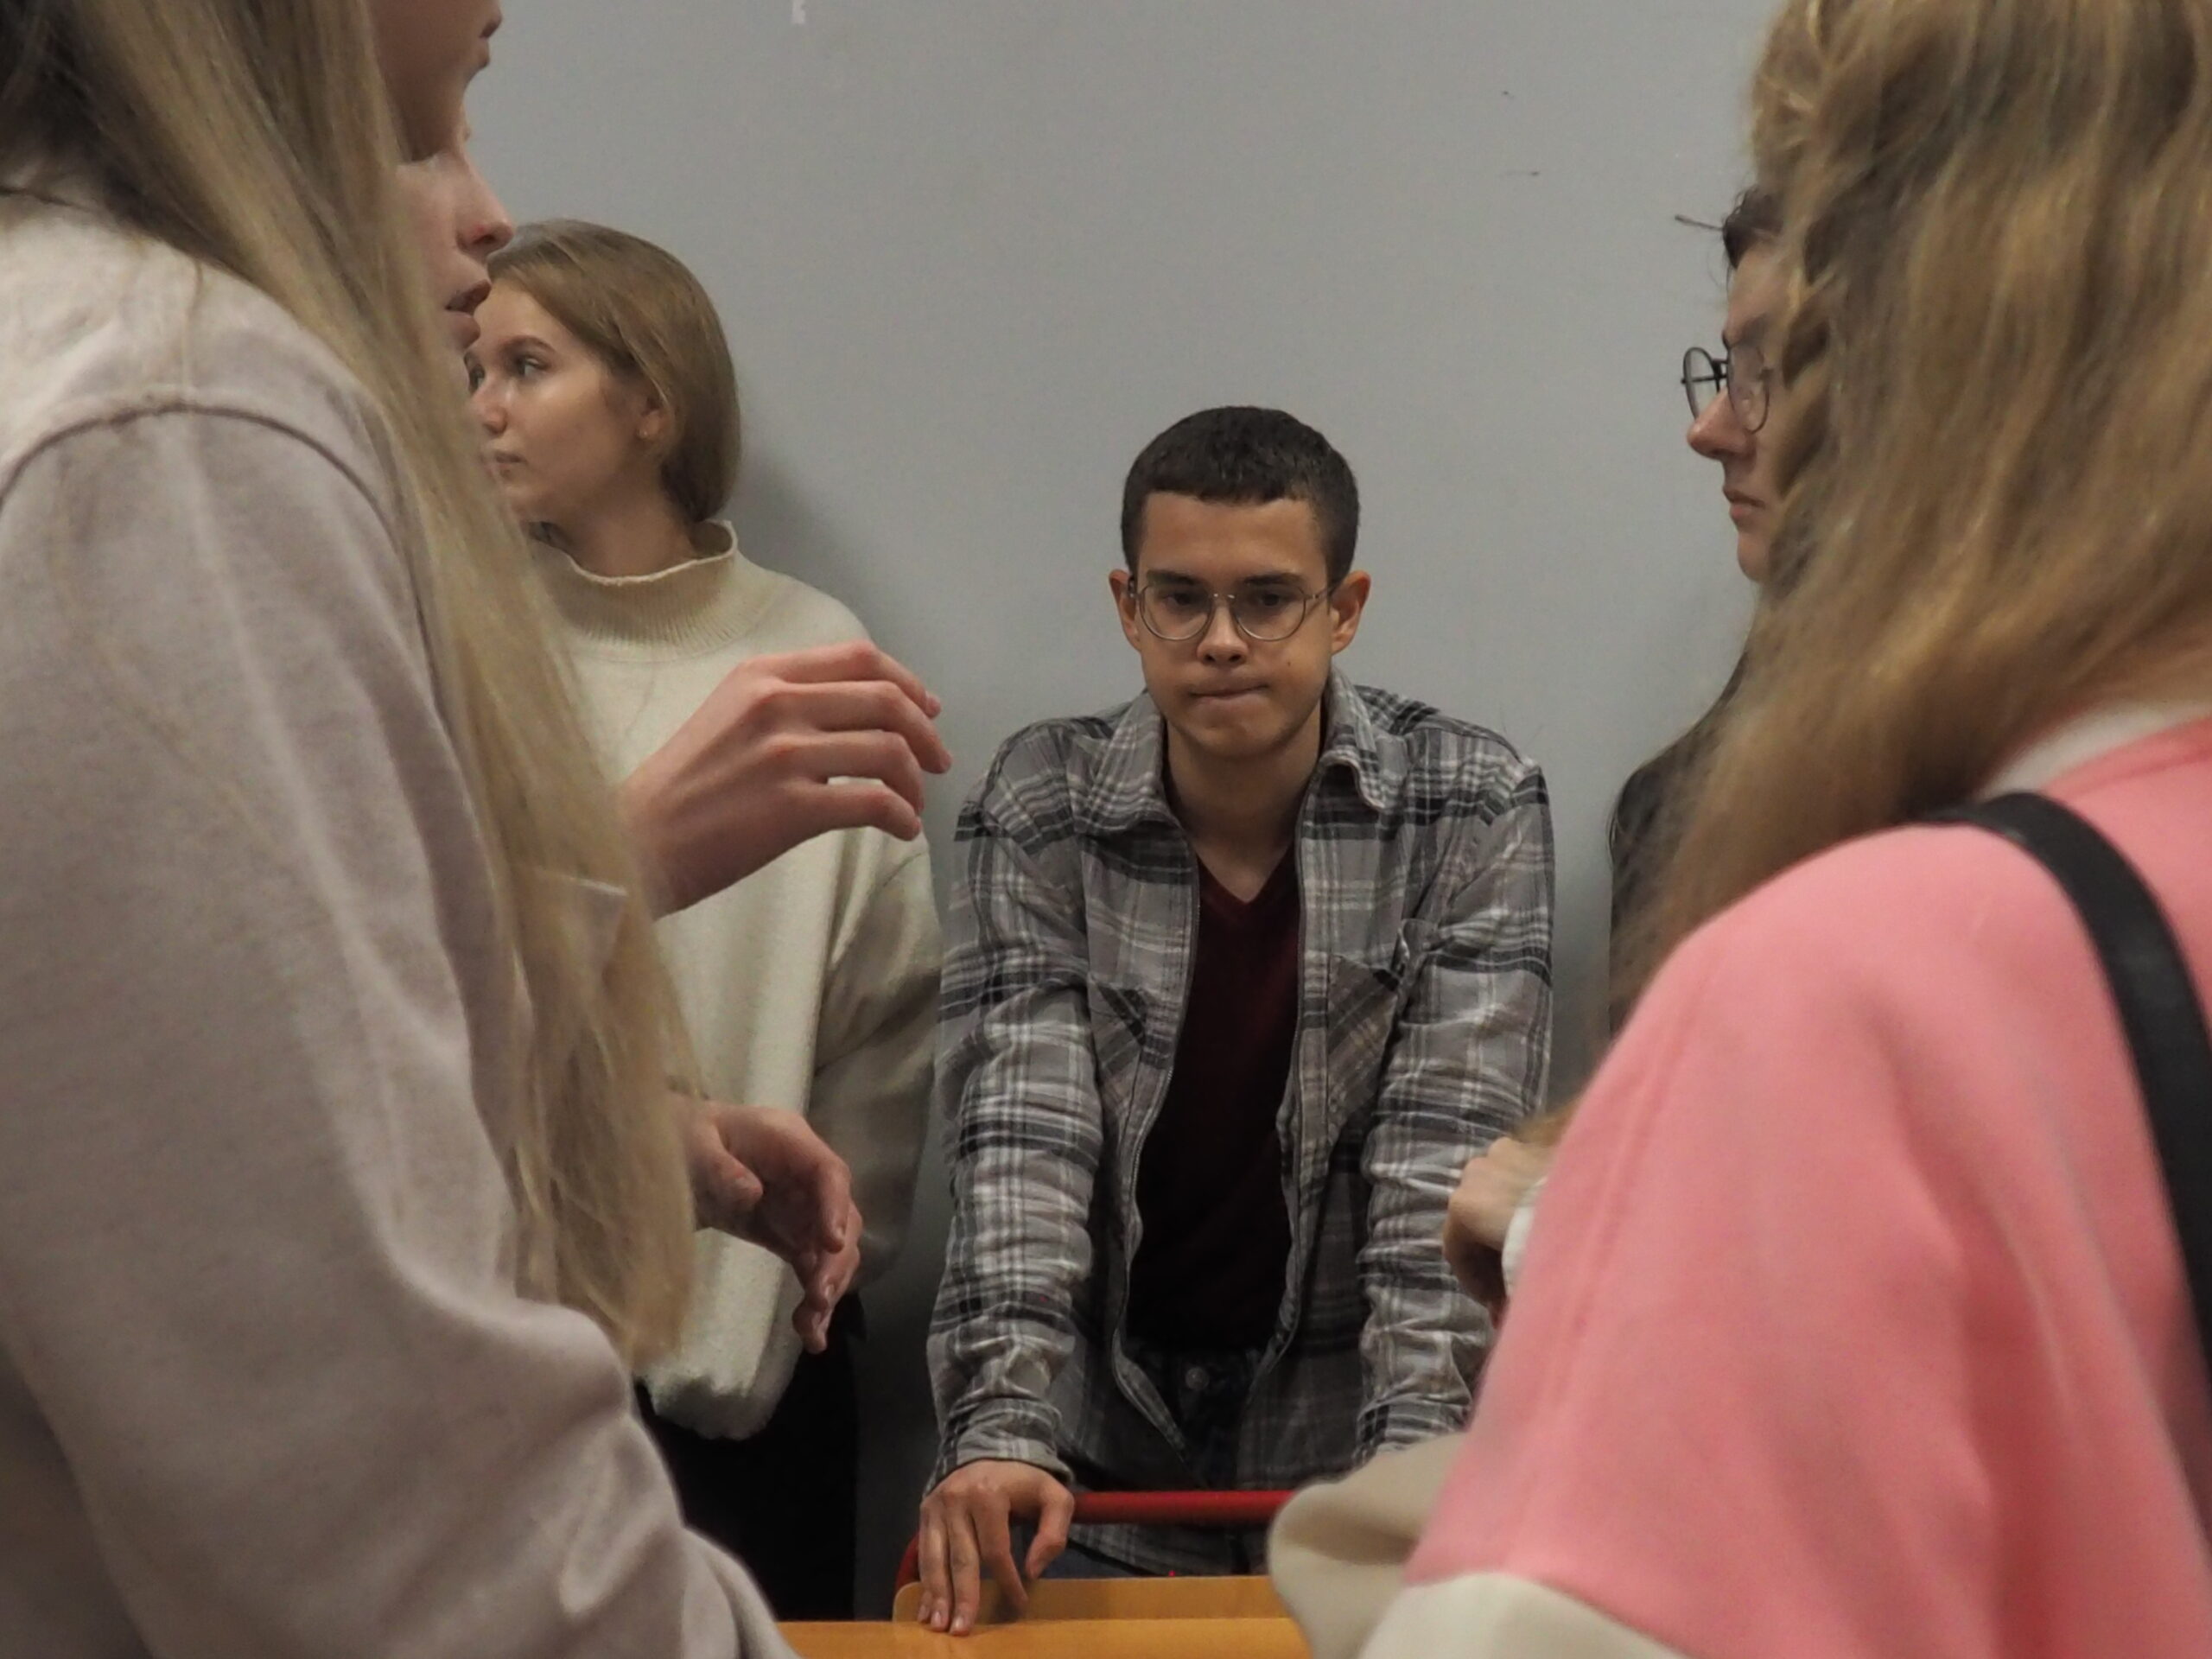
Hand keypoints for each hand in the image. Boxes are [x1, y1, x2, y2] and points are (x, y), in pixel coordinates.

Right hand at [621, 641, 951, 915]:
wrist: (638, 839)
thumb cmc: (685, 786)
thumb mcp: (729, 715)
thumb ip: (786, 701)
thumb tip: (858, 715)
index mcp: (763, 674)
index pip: (860, 658)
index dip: (907, 682)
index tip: (928, 711)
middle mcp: (777, 703)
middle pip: (886, 701)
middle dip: (925, 734)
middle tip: (939, 762)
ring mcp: (785, 754)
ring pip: (888, 751)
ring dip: (916, 782)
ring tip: (914, 804)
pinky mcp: (791, 807)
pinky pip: (875, 803)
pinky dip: (902, 817)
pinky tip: (902, 830)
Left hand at [680, 1101, 858, 1352]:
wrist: (676, 1153)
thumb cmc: (684, 1138)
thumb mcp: (693, 1144)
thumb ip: (719, 1167)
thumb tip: (751, 1194)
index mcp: (790, 1142)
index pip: (828, 1173)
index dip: (835, 1208)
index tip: (830, 1245)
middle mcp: (808, 1176)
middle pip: (842, 1218)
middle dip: (835, 1261)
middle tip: (818, 1300)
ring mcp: (803, 1207)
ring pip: (833, 1250)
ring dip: (828, 1289)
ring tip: (812, 1330)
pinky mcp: (791, 1235)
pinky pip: (812, 1268)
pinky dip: (814, 1299)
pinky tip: (810, 1332)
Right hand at [916, 1460, 1074, 1635]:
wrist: (989, 1447)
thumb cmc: (1024, 1480)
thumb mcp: (1054, 1496)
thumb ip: (1054, 1532)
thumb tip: (1033, 1571)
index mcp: (989, 1495)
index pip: (996, 1550)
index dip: (1007, 1581)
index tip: (1018, 1605)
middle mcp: (957, 1499)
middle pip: (962, 1558)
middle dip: (963, 1596)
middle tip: (962, 1629)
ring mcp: (937, 1506)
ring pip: (936, 1558)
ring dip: (937, 1595)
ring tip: (938, 1625)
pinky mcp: (925, 1512)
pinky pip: (924, 1552)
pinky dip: (924, 1582)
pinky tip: (924, 1608)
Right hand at [1443, 1134, 1555, 1307]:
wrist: (1604, 1211)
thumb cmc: (1551, 1252)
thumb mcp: (1519, 1283)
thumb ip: (1506, 1294)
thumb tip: (1504, 1309)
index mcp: (1463, 1205)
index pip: (1456, 1248)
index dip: (1474, 1282)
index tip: (1495, 1305)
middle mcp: (1478, 1171)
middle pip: (1477, 1214)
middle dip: (1493, 1247)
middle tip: (1515, 1276)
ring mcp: (1511, 1150)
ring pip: (1501, 1189)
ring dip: (1511, 1216)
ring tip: (1538, 1245)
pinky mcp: (1543, 1142)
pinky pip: (1528, 1175)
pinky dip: (1534, 1197)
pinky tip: (1555, 1218)